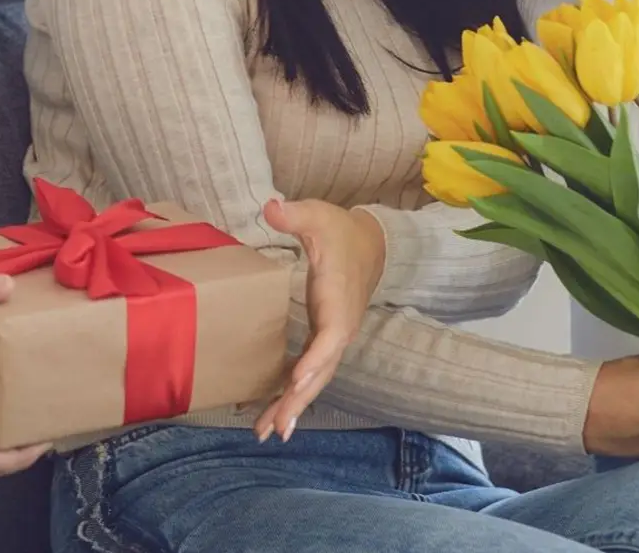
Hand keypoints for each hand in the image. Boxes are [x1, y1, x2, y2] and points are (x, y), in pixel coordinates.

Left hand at [252, 198, 385, 441]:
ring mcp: (333, 337)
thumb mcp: (318, 216)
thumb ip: (295, 214)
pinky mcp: (324, 339)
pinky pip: (309, 373)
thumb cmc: (339, 231)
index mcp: (338, 301)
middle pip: (322, 371)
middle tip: (278, 428)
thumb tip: (271, 206)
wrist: (370, 244)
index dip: (317, 358)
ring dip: (294, 405)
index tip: (299, 379)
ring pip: (316, 379)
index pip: (331, 336)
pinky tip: (271, 414)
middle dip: (300, 399)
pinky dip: (292, 394)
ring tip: (268, 433)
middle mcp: (339, 327)